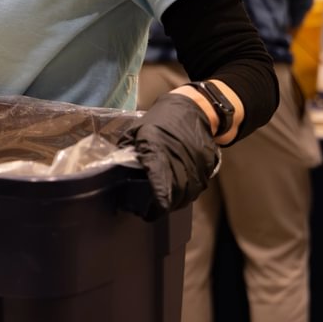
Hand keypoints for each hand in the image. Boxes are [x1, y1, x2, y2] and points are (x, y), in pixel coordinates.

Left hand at [117, 93, 219, 220]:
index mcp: (156, 148)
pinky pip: (196, 188)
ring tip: (163, 204)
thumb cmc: (160, 122)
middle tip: (151, 211)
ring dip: (175, 202)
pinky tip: (176, 194)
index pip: (159, 178)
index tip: (151, 210)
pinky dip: (186, 195)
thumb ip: (128, 152)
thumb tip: (116, 172)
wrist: (193, 111)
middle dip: (163, 205)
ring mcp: (195, 165)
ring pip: (187, 194)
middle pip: (174, 192)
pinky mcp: (206, 168)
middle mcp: (178, 159)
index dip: (157, 196)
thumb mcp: (136, 132)